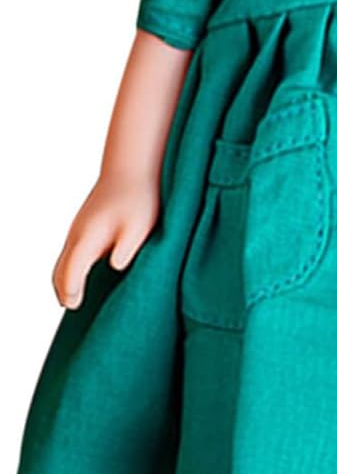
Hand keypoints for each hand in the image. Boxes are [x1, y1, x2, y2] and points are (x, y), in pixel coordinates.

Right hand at [51, 172, 159, 310]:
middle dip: (64, 291)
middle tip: (73, 307)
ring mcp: (78, 229)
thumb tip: (114, 266)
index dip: (71, 292)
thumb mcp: (140, 226)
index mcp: (87, 238)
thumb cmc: (140, 199)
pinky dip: (72, 269)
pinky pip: (72, 253)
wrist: (133, 167)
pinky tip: (87, 276)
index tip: (75, 306)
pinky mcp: (84, 225)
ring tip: (77, 298)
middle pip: (59, 271)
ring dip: (66, 280)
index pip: (70, 273)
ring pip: (63, 262)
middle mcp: (76, 235)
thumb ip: (126, 249)